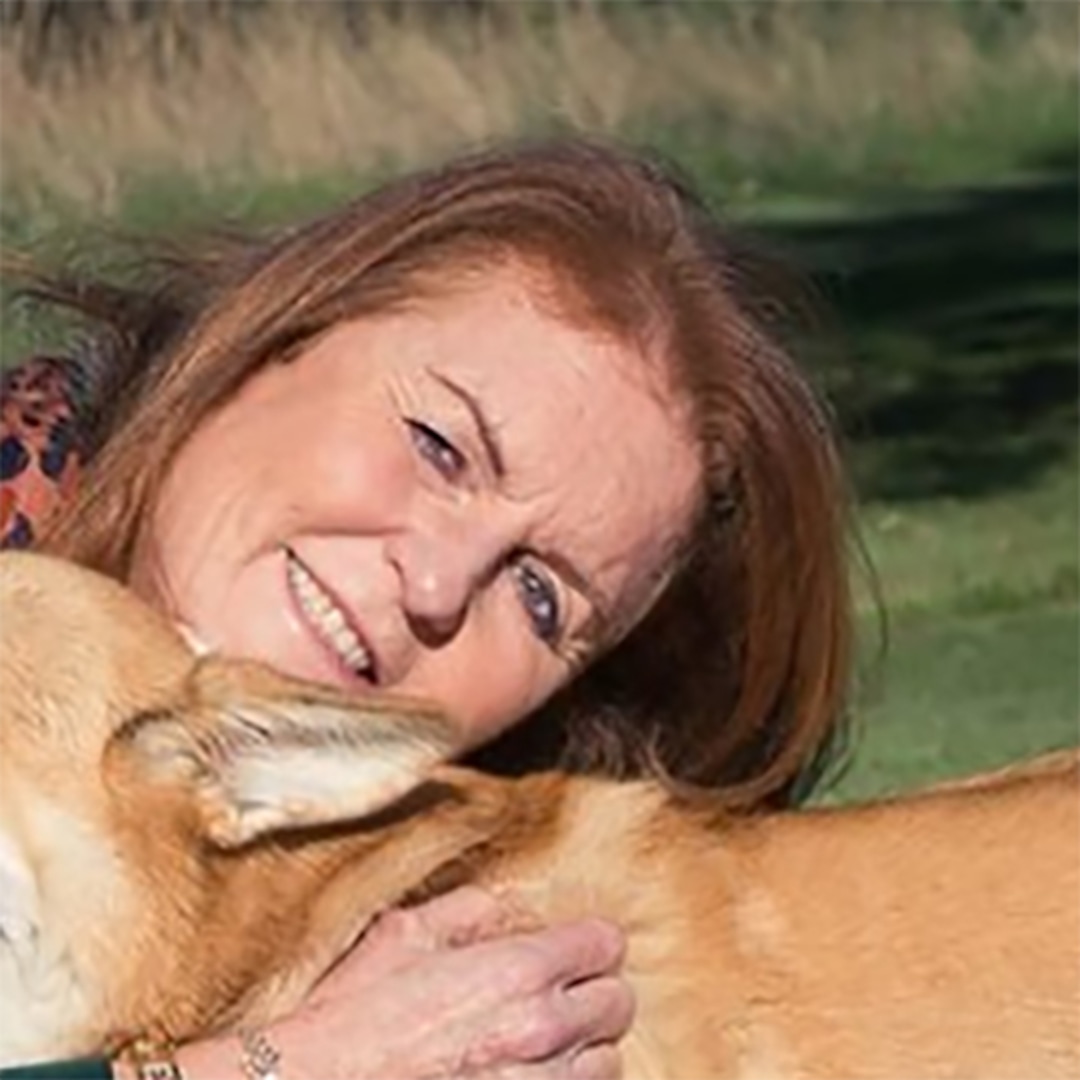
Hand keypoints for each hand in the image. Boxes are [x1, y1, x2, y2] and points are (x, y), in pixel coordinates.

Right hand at [176, 886, 633, 1079]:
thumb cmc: (354, 1018)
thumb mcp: (404, 936)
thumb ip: (469, 909)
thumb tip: (511, 903)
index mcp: (516, 970)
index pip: (606, 943)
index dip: (589, 944)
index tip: (571, 952)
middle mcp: (541, 1030)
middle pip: (618, 1002)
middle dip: (591, 994)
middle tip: (556, 997)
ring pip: (606, 1062)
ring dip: (581, 1051)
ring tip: (539, 1047)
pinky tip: (526, 1078)